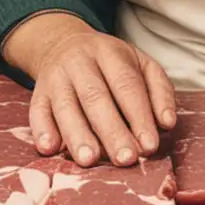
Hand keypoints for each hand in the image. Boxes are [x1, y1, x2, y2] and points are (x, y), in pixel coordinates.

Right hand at [4, 13, 176, 166]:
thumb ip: (158, 91)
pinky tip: (50, 148)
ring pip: (65, 106)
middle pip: (96, 97)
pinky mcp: (38, 94)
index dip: (139, 115)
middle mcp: (80, 62)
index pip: (126, 84)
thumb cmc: (111, 64)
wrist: (62, 44)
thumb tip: (167, 123)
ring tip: (90, 160)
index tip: (149, 145)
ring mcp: (56, 78)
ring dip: (77, 134)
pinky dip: (42, 130)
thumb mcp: (140, 64)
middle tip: (126, 159)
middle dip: (112, 130)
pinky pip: (37, 111)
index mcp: (110, 52)